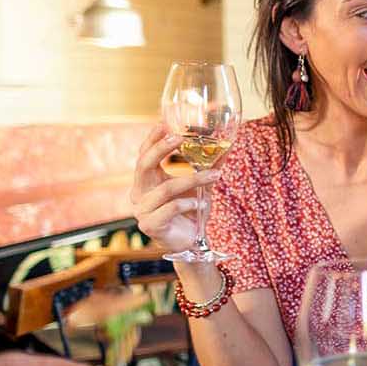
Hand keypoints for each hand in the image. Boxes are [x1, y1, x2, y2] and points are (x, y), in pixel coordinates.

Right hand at [131, 123, 219, 251]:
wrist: (191, 242)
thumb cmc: (191, 211)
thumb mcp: (201, 186)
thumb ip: (210, 168)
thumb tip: (227, 147)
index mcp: (147, 181)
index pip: (144, 155)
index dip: (152, 139)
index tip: (164, 123)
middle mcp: (139, 193)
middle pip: (143, 166)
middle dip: (160, 149)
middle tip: (179, 138)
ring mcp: (142, 210)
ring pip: (165, 188)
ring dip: (192, 180)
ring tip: (214, 176)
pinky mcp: (150, 225)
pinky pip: (169, 209)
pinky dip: (188, 203)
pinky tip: (201, 203)